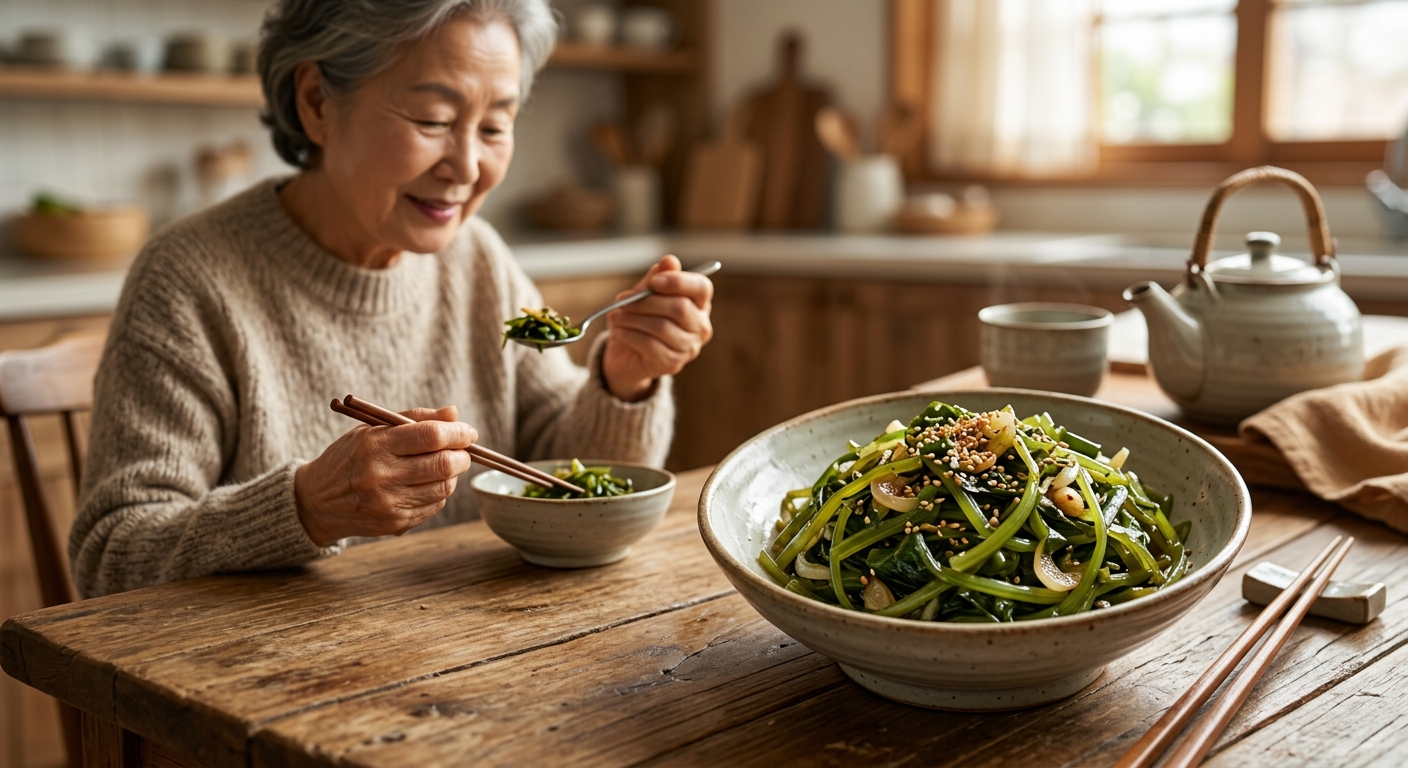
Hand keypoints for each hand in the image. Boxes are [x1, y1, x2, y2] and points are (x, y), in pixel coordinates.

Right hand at [295, 406, 476, 545]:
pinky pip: (434, 506)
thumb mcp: (372, 429)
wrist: (316, 501)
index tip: (468, 432)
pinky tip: (424, 485)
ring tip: (441, 466)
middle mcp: (380, 476)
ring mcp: (388, 503)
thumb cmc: (350, 457)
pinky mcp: (395, 523)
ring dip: (451, 475)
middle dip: (462, 456)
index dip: (458, 433)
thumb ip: (414, 418)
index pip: (431, 436)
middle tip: (462, 451)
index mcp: (374, 445)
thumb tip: (454, 414)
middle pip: (443, 465)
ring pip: (444, 488)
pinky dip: (438, 493)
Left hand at [601, 255, 713, 400]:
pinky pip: (650, 345)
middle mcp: (700, 326)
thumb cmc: (639, 319)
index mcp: (699, 304)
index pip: (701, 288)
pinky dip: (630, 335)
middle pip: (680, 308)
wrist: (626, 355)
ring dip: (633, 318)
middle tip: (622, 299)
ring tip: (615, 315)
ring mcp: (689, 348)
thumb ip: (657, 278)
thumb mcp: (644, 294)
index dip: (679, 281)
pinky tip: (618, 331)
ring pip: (662, 327)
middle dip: (646, 302)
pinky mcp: (672, 364)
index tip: (654, 281)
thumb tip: (670, 260)